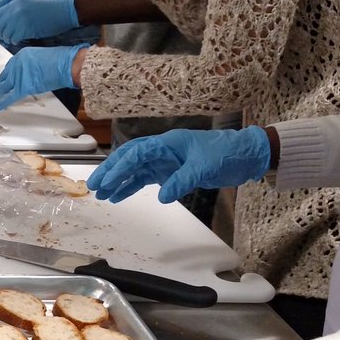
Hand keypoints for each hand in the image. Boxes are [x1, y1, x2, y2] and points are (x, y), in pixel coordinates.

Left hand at [0, 0, 79, 44]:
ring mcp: (19, 16)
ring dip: (6, 37)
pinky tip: (17, 39)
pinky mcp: (24, 27)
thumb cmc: (48, 7)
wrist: (62, 10)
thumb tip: (1, 21)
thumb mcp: (28, 0)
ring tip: (11, 38)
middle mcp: (14, 5)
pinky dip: (13, 40)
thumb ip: (13, 7)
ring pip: (4, 31)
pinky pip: (13, 37)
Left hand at [0, 45, 86, 110]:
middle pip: (5, 76)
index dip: (6, 74)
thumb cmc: (58, 60)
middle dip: (0, 83)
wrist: (64, 64)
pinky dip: (3, 103)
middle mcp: (16, 65)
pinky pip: (9, 97)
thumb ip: (30, 64)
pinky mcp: (22, 87)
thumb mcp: (39, 57)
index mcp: (21, 56)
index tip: (4, 78)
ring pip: (4, 87)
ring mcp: (18, 76)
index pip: (9, 67)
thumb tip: (29, 73)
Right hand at [87, 126, 270, 203]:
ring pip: (134, 170)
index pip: (137, 153)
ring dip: (118, 181)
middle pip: (129, 159)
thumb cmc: (226, 154)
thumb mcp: (204, 167)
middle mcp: (162, 150)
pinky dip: (131, 187)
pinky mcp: (170, 172)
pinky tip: (120, 196)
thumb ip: (182, 181)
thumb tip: (162, 196)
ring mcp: (165, 161)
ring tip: (102, 194)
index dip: (119, 166)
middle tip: (94, 186)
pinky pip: (145, 179)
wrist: (245, 155)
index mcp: (168, 143)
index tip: (106, 180)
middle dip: (111, 172)